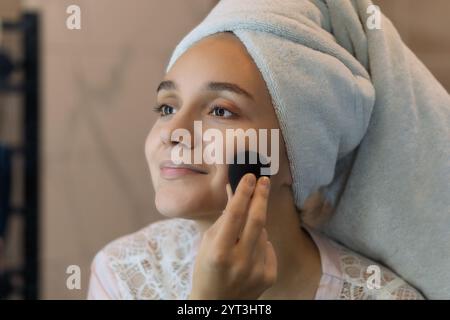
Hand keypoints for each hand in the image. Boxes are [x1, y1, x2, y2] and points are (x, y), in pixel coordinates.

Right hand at [189, 173, 277, 299]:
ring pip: (263, 233)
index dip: (243, 193)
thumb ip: (224, 220)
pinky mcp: (269, 276)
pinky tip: (249, 254)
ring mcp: (257, 271)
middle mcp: (240, 262)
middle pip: (257, 221)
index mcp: (220, 252)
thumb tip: (237, 193)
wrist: (216, 303)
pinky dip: (261, 244)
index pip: (234, 216)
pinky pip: (268, 248)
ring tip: (242, 238)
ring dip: (255, 227)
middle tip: (264, 181)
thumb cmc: (207, 268)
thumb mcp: (208, 243)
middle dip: (261, 197)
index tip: (250, 177)